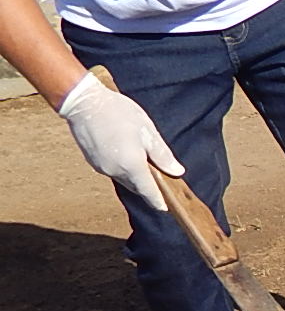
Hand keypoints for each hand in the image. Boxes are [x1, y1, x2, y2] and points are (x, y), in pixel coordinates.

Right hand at [57, 72, 183, 211]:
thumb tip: (177, 172)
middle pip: (137, 187)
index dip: (158, 202)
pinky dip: (121, 168)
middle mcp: (116, 171)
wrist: (82, 101)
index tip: (166, 208)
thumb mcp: (147, 131)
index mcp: (132, 166)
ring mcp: (102, 168)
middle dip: (147, 186)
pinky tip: (123, 153)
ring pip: (124, 180)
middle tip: (158, 177)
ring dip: (133, 176)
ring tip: (139, 160)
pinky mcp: (93, 163)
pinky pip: (112, 171)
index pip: (149, 192)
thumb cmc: (117, 112)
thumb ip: (162, 155)